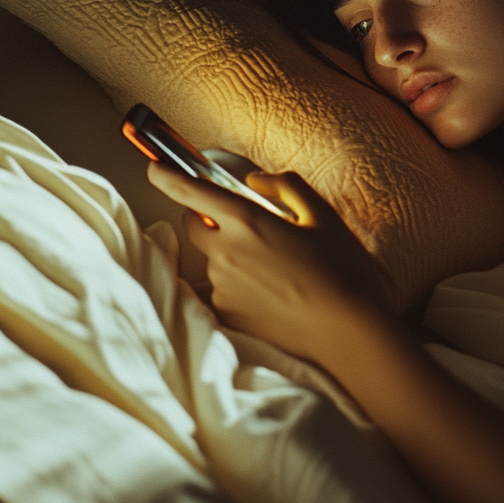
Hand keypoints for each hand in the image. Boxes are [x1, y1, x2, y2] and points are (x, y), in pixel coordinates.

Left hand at [146, 162, 387, 361]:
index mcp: (248, 222)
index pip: (193, 192)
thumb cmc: (342, 271)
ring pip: (212, 261)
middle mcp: (226, 254)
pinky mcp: (228, 317)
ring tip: (275, 269)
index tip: (154, 167)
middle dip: (208, 219)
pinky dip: (239, 287)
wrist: (349, 335)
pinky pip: (222, 292)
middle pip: (194, 227)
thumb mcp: (323, 215)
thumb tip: (256, 180)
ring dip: (230, 256)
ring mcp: (223, 289)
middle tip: (248, 226)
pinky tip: (273, 294)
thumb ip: (286, 186)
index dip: (168, 176)